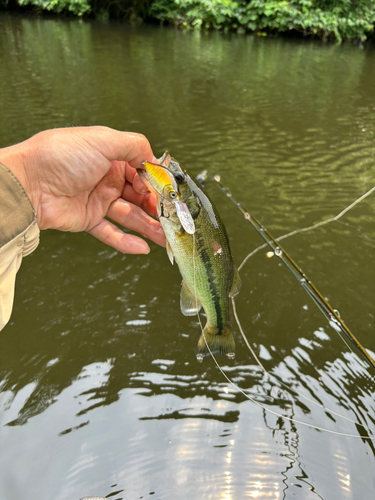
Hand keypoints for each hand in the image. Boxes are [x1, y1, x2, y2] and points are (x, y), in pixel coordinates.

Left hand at [0, 126, 165, 253]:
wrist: (28, 183)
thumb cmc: (61, 156)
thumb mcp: (102, 140)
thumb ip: (134, 145)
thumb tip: (155, 158)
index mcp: (111, 158)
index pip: (142, 173)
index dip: (156, 185)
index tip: (169, 196)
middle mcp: (106, 179)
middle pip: (139, 197)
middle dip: (157, 209)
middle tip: (173, 221)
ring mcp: (98, 201)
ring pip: (130, 217)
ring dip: (149, 228)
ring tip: (166, 239)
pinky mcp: (88, 220)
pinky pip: (111, 233)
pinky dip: (126, 242)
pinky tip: (142, 248)